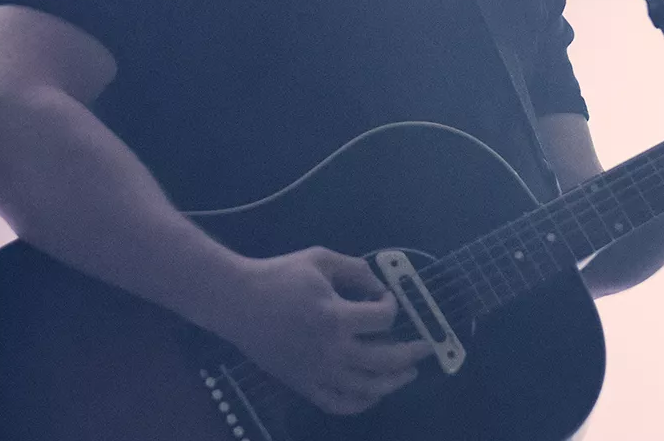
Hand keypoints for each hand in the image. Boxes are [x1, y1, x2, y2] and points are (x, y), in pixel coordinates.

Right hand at [215, 246, 433, 415]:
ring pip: (366, 389)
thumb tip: (378, 284)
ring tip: (407, 373)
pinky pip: (338, 404)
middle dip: (411, 353)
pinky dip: (361, 403)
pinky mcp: (304, 385)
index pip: (382, 319)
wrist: (238, 302)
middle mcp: (331, 350)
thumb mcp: (320, 259)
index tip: (386, 298)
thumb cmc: (279, 276)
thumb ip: (355, 268)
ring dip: (393, 382)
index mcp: (335, 316)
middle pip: (384, 360)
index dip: (391, 306)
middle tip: (426, 347)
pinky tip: (373, 394)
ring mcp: (317, 372)